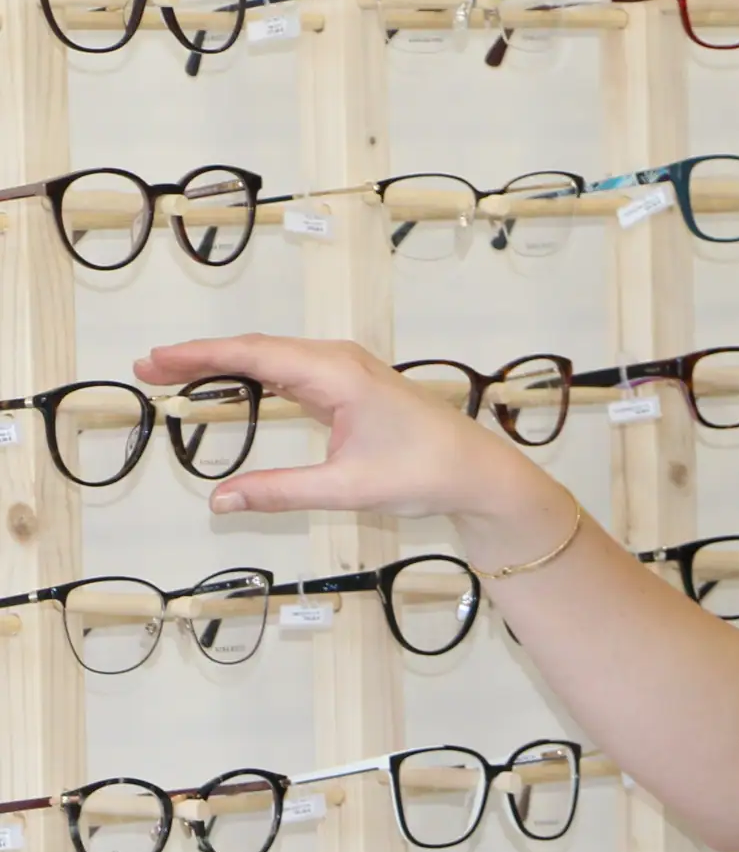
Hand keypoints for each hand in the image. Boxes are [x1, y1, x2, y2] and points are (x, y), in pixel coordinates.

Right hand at [135, 333, 530, 522]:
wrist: (478, 472)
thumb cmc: (425, 472)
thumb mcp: (348, 488)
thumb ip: (281, 492)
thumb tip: (218, 501)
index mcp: (338, 374)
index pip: (255, 354)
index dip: (201, 356)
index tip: (155, 361)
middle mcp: (340, 363)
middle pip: (258, 350)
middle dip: (203, 357)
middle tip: (148, 368)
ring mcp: (348, 373)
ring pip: (274, 360)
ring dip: (226, 365)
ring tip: (175, 374)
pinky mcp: (352, 389)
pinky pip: (293, 374)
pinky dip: (256, 377)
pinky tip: (232, 385)